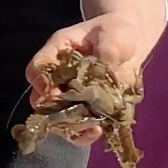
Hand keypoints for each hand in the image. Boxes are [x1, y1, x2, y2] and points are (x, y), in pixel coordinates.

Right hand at [25, 13, 152, 145]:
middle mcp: (58, 78)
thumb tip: (104, 72)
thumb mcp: (113, 35)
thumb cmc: (116, 33)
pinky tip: (97, 131)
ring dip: (70, 127)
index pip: (37, 70)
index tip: (57, 94)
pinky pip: (77, 129)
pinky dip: (84, 134)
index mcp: (57, 53)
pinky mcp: (86, 110)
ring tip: (91, 128)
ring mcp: (70, 96)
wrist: (130, 44)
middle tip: (75, 116)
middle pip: (42, 101)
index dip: (42, 84)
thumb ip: (107, 51)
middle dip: (55, 112)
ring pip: (57, 119)